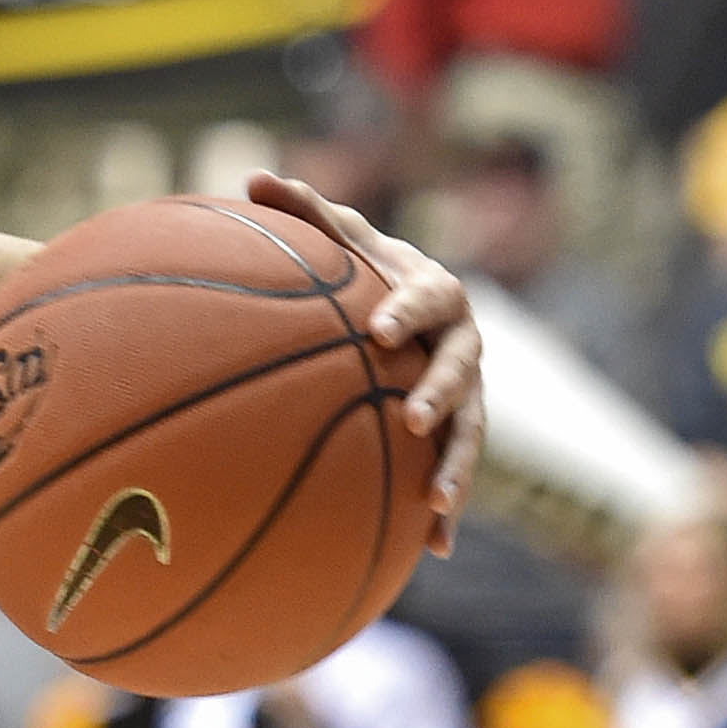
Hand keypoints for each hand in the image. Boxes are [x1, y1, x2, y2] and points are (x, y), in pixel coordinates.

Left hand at [249, 171, 485, 556]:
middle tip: (413, 417)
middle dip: (443, 393)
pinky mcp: (458, 435)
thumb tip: (253, 176)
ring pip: (473, 430)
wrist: (411, 314)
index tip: (377, 330)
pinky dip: (449, 511)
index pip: (426, 298)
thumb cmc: (368, 275)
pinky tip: (435, 551)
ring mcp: (467, 392)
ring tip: (438, 500)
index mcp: (433, 295)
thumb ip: (305, 212)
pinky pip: (456, 471)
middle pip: (461, 368)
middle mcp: (460, 344)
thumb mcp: (342, 244)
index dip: (407, 311)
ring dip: (458, 466)